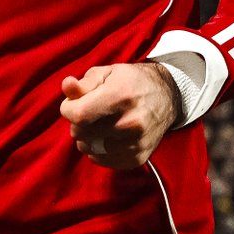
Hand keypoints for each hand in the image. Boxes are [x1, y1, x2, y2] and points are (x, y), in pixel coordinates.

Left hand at [59, 61, 180, 169]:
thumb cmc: (131, 81)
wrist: (166, 97)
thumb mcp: (107, 73)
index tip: (71, 104)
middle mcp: (131, 122)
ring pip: (90, 149)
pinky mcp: (138, 158)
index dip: (67, 109)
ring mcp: (136, 143)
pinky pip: (103, 160)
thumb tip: (67, 86)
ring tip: (95, 125)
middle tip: (87, 113)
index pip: (80, 114)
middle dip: (77, 123)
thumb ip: (84, 82)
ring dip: (86, 138)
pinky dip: (97, 151)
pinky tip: (104, 137)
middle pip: (83, 133)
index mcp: (121, 96)